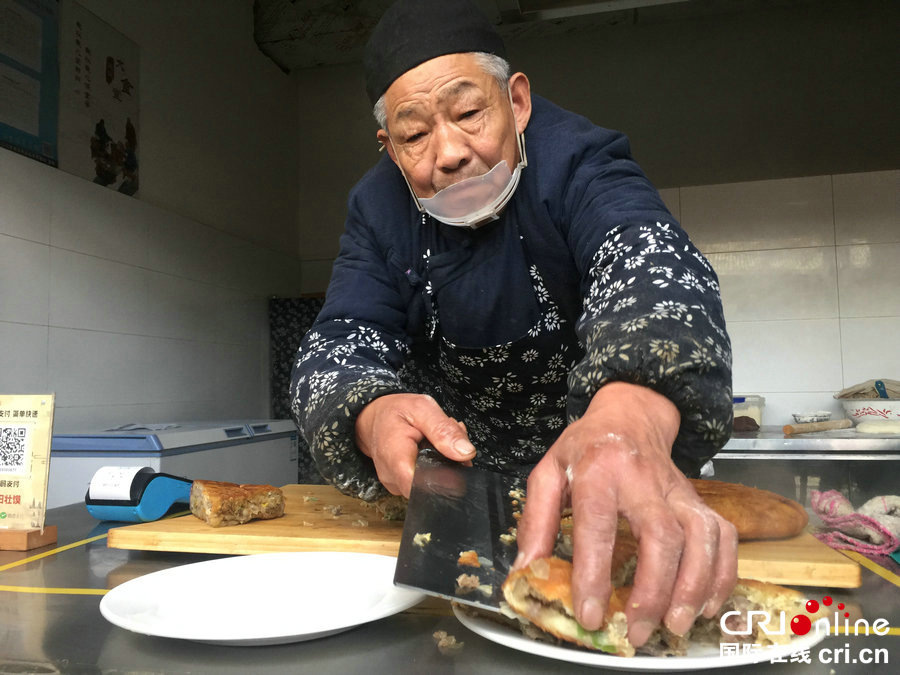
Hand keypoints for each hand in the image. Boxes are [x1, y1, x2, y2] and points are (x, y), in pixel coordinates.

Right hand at [355, 393, 475, 495]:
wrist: (374, 418)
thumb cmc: (395, 412)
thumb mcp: (421, 408)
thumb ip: (443, 429)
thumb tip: (466, 453)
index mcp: (395, 456)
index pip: (422, 487)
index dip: (447, 480)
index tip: (460, 462)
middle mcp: (393, 477)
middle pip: (433, 485)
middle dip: (451, 464)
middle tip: (452, 437)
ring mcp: (396, 484)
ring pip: (432, 483)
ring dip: (445, 463)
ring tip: (440, 439)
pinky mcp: (402, 486)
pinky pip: (425, 481)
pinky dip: (436, 465)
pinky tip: (434, 449)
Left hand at [514, 382, 737, 646]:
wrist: (629, 415)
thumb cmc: (585, 447)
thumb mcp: (548, 472)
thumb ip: (535, 519)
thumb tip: (527, 569)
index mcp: (598, 471)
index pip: (598, 525)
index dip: (595, 573)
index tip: (590, 615)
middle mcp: (643, 480)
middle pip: (661, 536)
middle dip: (654, 590)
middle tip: (638, 631)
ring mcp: (677, 490)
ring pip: (700, 537)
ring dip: (693, 586)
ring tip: (675, 625)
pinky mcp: (699, 499)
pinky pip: (724, 535)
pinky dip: (722, 573)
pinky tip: (706, 605)